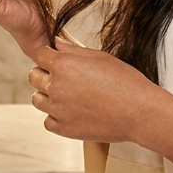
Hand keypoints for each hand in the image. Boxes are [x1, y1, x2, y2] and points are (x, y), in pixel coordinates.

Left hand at [29, 40, 157, 143]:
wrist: (139, 111)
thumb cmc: (125, 81)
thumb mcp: (100, 57)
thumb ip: (73, 50)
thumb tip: (56, 43)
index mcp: (63, 65)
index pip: (38, 55)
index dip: (45, 55)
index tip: (52, 58)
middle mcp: (56, 87)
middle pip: (33, 77)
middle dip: (44, 74)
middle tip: (62, 77)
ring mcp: (58, 110)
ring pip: (37, 100)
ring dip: (47, 96)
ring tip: (68, 96)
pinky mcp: (64, 129)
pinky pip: (48, 121)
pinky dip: (56, 117)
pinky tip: (71, 112)